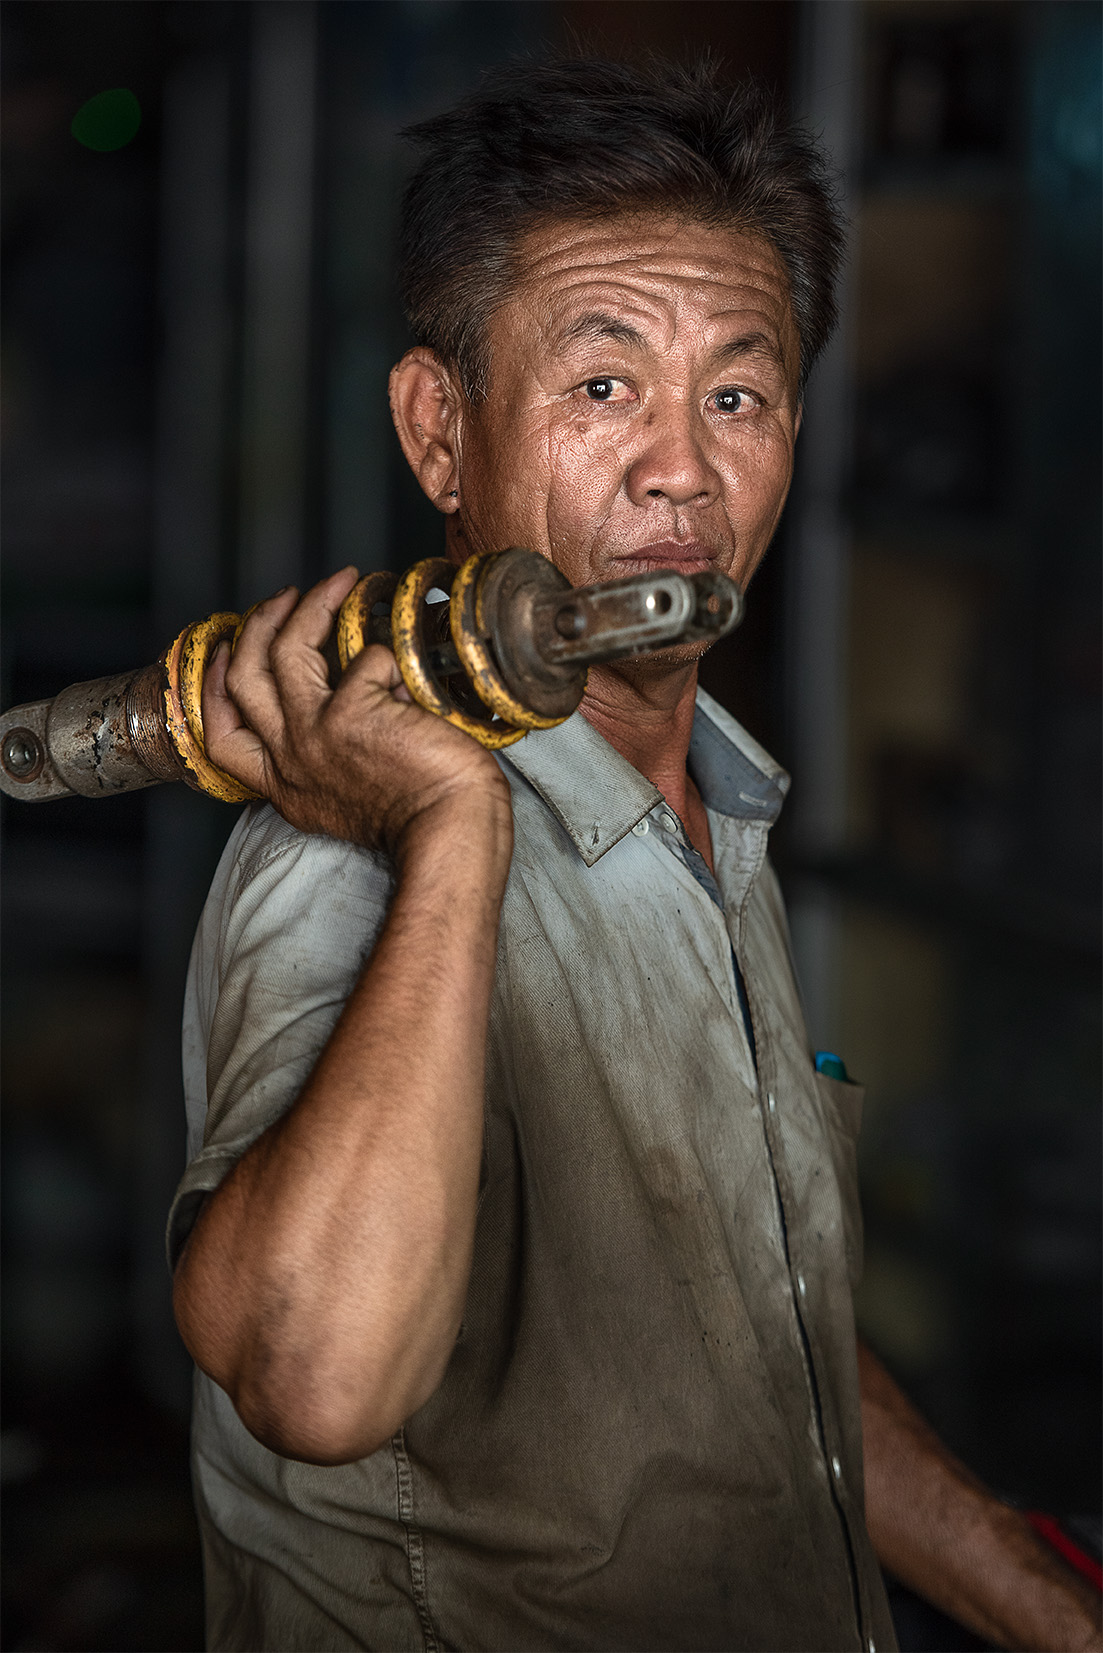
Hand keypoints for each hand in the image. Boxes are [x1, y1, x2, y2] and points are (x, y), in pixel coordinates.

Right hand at [202, 567, 511, 859]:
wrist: (449, 830)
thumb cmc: (420, 815)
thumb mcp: (351, 799)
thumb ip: (333, 755)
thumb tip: (349, 693)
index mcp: (287, 786)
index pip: (223, 735)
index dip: (215, 686)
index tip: (228, 651)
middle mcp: (290, 760)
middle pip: (242, 678)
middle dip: (256, 625)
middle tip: (284, 597)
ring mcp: (314, 736)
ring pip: (284, 651)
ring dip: (309, 606)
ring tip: (339, 582)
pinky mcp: (349, 715)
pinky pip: (367, 659)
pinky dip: (391, 656)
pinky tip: (413, 671)